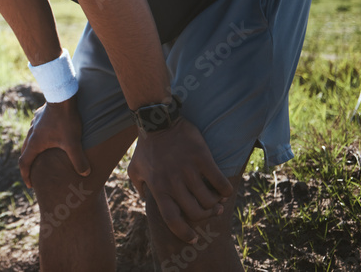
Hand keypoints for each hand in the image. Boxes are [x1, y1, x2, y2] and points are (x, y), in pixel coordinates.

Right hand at [18, 95, 89, 187]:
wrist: (62, 95)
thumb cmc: (66, 120)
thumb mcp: (73, 142)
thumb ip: (78, 160)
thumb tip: (85, 174)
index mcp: (35, 143)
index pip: (24, 163)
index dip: (26, 176)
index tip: (30, 185)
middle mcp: (32, 133)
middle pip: (26, 152)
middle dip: (29, 164)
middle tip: (35, 173)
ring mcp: (35, 123)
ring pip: (31, 139)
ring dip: (34, 149)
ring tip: (43, 155)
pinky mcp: (41, 115)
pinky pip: (38, 129)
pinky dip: (40, 137)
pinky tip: (51, 135)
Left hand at [127, 118, 233, 242]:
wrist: (158, 120)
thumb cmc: (146, 146)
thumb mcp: (135, 168)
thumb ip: (139, 186)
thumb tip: (146, 199)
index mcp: (158, 188)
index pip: (172, 219)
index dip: (184, 233)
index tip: (193, 238)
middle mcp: (173, 182)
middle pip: (195, 212)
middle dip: (205, 216)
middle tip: (210, 212)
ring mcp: (188, 170)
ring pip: (208, 200)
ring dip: (215, 204)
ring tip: (217, 201)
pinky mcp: (201, 158)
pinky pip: (219, 181)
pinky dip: (225, 190)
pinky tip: (225, 190)